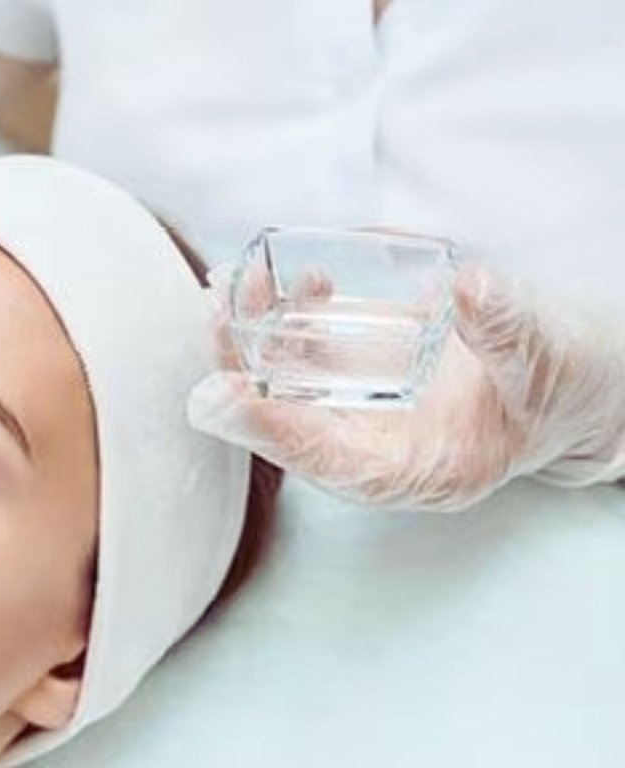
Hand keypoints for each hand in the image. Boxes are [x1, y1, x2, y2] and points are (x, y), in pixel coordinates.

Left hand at [188, 264, 624, 510]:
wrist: (574, 378)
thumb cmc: (564, 386)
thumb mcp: (548, 362)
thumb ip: (507, 330)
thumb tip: (466, 285)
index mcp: (420, 471)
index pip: (329, 463)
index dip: (269, 432)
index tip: (219, 398)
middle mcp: (377, 447)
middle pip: (288, 423)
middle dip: (240, 375)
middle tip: (212, 317)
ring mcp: (364, 409)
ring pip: (288, 383)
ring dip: (252, 337)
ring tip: (229, 285)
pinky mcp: (363, 372)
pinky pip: (310, 352)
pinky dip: (288, 316)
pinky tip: (289, 277)